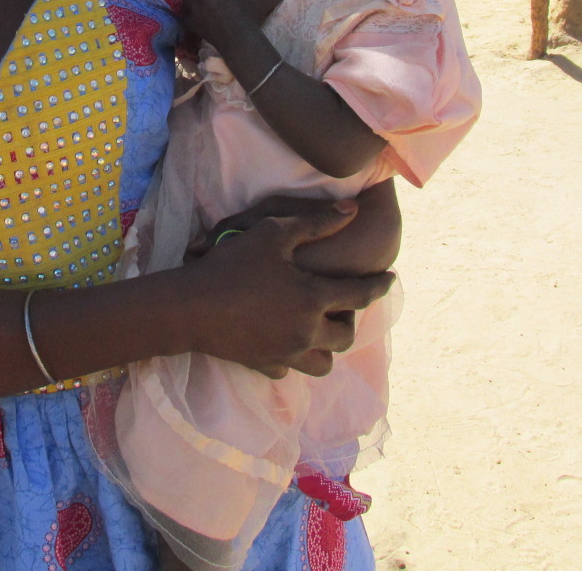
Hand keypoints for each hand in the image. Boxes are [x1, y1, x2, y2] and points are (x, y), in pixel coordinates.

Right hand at [181, 202, 394, 378]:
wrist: (191, 308)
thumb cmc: (233, 265)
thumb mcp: (274, 232)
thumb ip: (316, 223)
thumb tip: (353, 211)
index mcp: (314, 299)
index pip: (360, 294)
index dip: (379, 285)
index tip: (390, 278)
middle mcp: (307, 332)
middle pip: (345, 336)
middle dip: (350, 321)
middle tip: (344, 306)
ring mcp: (286, 354)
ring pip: (323, 364)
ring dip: (326, 348)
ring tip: (318, 330)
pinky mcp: (264, 366)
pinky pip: (289, 369)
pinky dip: (292, 357)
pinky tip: (283, 342)